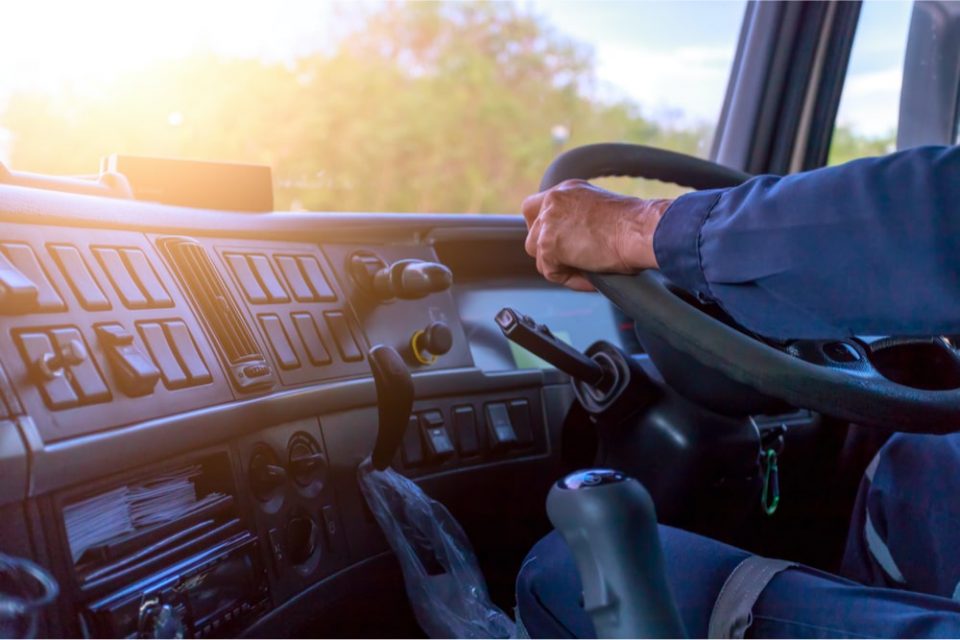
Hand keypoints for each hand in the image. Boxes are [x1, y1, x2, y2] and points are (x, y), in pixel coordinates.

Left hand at [521, 179, 671, 291]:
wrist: (641, 230)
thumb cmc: (636, 225)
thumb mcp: (603, 212)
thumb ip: (581, 220)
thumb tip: (576, 242)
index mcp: (567, 190)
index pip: (538, 208)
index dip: (546, 229)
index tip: (562, 244)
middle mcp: (554, 200)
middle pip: (533, 232)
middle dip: (549, 250)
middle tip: (573, 261)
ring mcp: (548, 222)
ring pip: (540, 254)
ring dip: (561, 266)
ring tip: (588, 270)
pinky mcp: (548, 245)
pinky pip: (552, 272)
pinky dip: (570, 280)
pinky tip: (591, 278)